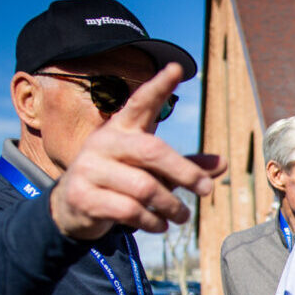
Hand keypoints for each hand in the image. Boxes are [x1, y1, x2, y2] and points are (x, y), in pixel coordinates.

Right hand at [50, 63, 227, 239]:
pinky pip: (129, 210)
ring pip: (145, 187)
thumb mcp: (151, 171)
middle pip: (153, 151)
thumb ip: (183, 166)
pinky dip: (153, 221)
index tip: (177, 69)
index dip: (158, 86)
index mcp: (121, 129)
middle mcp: (103, 143)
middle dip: (185, 172)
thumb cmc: (120, 182)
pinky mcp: (82, 196)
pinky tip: (160, 225)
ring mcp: (89, 168)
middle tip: (207, 190)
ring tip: (182, 216)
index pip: (140, 103)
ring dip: (171, 206)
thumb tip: (222, 163)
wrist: (71, 208)